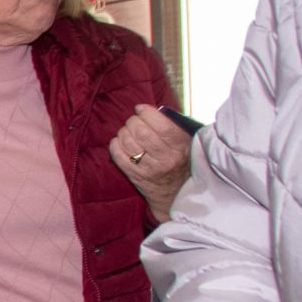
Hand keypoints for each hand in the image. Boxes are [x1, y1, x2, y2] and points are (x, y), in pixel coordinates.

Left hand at [110, 105, 192, 220]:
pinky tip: (120, 141)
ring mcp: (149, 169)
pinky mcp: (135, 176)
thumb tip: (152, 110)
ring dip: (123, 132)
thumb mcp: (185, 143)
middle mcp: (166, 159)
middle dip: (133, 121)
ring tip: (127, 131)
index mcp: (181, 147)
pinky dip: (115, 144)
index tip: (141, 108)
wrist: (175, 193)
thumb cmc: (180, 160)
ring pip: (128, 142)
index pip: (163, 126)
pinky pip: (118, 156)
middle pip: (142, 132)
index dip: (147, 113)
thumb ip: (173, 126)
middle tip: (133, 120)